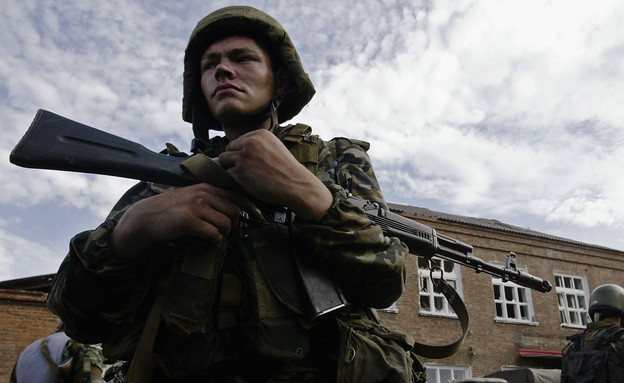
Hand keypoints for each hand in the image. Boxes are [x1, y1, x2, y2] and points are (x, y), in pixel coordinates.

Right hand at [111, 183, 255, 258]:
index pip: (237, 194)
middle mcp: (204, 194)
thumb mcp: (193, 195)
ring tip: (214, 234)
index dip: (250, 206)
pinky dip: (214, 239)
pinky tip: (208, 239)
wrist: (147, 216)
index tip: (258, 214)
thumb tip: (235, 208)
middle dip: (234, 223)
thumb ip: (212, 197)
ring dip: (224, 233)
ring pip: (226, 223)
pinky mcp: (190, 221)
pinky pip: (214, 233)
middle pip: (234, 211)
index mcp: (207, 187)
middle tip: (227, 230)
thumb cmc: (172, 208)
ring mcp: (197, 207)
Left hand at [218, 129, 332, 220]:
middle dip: (234, 159)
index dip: (242, 152)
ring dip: (232, 168)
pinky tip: (248, 182)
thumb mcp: (275, 147)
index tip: (251, 161)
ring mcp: (244, 157)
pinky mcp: (240, 172)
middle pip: (229, 148)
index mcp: (259, 134)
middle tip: (246, 169)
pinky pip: (228, 173)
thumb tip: (239, 148)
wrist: (296, 185)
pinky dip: (235, 179)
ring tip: (246, 175)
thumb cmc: (287, 169)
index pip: (239, 140)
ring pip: (224, 160)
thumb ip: (258, 144)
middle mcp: (250, 142)